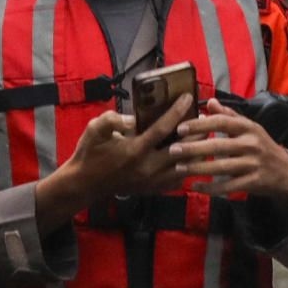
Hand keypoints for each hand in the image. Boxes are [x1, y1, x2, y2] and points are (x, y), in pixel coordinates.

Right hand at [37, 96, 188, 229]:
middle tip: (202, 118)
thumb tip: (133, 117)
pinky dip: (188, 168)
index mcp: (134, 151)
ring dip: (196, 151)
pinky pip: (179, 180)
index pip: (162, 129)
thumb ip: (113, 119)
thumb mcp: (94, 129)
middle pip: (182, 149)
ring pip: (186, 167)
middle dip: (195, 132)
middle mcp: (147, 168)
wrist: (85, 184)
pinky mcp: (153, 189)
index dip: (177, 112)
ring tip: (201, 136)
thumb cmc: (90, 154)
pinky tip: (190, 156)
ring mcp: (152, 181)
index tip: (188, 98)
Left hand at [173, 99, 287, 201]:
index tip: (181, 128)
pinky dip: (210, 188)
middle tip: (173, 150)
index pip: (222, 122)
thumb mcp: (249, 127)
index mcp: (248, 128)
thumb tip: (209, 101)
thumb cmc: (261, 146)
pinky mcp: (253, 182)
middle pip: (218, 146)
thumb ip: (228, 115)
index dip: (201, 125)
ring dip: (198, 169)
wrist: (285, 171)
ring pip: (221, 167)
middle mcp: (252, 144)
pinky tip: (195, 186)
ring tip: (179, 169)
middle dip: (194, 148)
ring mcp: (253, 164)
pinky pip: (228, 186)